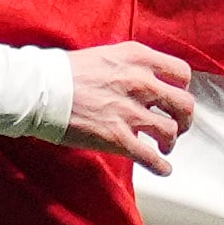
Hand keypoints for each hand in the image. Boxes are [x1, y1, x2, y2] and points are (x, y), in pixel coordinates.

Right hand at [59, 41, 197, 166]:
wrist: (38, 90)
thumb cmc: (64, 72)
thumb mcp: (106, 55)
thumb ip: (130, 66)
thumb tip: (146, 79)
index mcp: (137, 58)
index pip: (181, 72)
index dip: (182, 88)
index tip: (176, 97)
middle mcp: (139, 82)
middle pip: (184, 103)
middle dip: (184, 118)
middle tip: (177, 125)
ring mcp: (130, 111)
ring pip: (172, 131)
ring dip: (171, 142)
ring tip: (164, 146)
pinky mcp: (118, 138)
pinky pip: (151, 157)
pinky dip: (161, 166)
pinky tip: (162, 169)